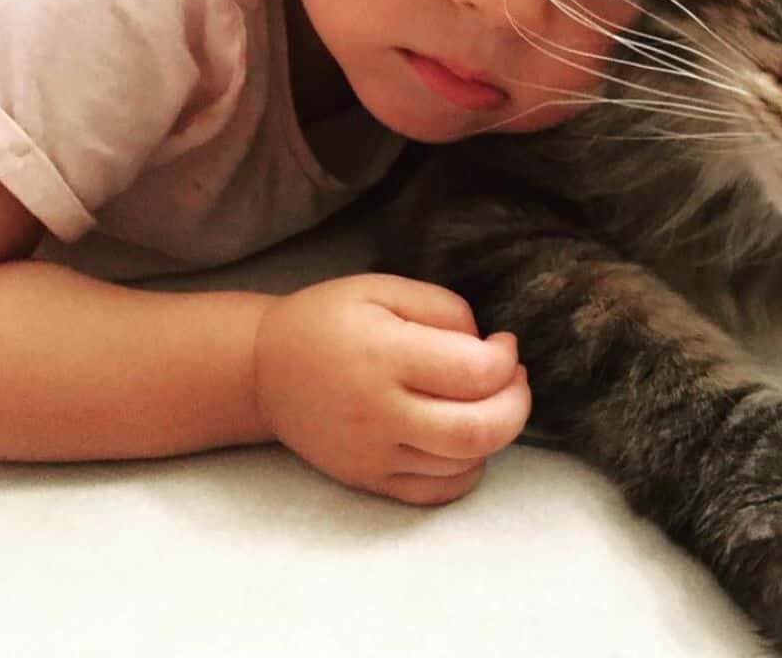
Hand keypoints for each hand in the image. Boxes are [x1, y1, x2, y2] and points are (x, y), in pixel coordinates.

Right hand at [253, 274, 529, 503]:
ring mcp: (373, 454)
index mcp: (384, 356)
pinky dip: (467, 469)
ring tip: (491, 401)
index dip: (506, 358)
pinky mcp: (368, 480)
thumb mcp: (383, 289)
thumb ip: (442, 309)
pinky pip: (436, 492)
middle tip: (516, 378)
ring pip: (463, 464)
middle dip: (517, 404)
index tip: (504, 343)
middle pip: (478, 431)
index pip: (474, 373)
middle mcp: (379, 413)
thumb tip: (485, 345)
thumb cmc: (329, 319)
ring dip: (497, 434)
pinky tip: (465, 439)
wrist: (263, 370)